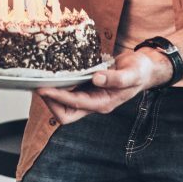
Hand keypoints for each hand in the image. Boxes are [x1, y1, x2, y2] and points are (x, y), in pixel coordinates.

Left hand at [36, 49, 172, 124]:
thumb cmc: (139, 71)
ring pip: (64, 104)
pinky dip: (59, 85)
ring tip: (41, 80)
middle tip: (39, 85)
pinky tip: (52, 74)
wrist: (143, 68)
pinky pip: (69, 91)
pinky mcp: (87, 88)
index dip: (57, 98)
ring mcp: (89, 97)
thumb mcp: (131, 73)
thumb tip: (96, 78)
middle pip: (65, 113)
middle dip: (50, 102)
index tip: (43, 89)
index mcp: (103, 103)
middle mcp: (94, 103)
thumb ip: (116, 78)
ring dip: (52, 94)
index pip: (75, 105)